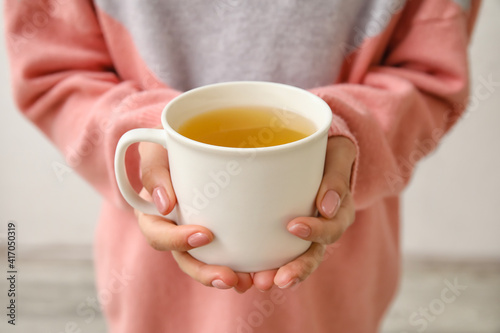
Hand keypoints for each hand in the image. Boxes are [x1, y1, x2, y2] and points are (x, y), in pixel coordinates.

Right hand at [135, 141, 252, 292]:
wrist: (194, 144)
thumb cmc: (170, 148)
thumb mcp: (156, 151)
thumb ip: (153, 170)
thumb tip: (164, 204)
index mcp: (155, 215)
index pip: (157, 235)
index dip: (176, 240)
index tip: (204, 235)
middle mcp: (175, 230)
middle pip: (186, 261)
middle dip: (207, 274)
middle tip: (231, 278)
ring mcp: (198, 235)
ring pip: (209, 264)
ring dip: (229, 277)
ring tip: (251, 282)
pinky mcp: (221, 234)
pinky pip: (230, 254)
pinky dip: (245, 264)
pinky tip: (263, 270)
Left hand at [252, 136, 355, 290]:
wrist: (320, 153)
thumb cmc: (329, 153)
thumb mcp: (338, 156)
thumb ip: (336, 178)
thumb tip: (327, 206)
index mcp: (338, 214)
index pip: (331, 229)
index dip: (315, 232)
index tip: (294, 226)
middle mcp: (321, 229)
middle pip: (311, 255)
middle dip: (296, 270)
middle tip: (279, 280)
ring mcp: (302, 234)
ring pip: (292, 260)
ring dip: (276, 274)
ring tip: (258, 283)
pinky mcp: (283, 233)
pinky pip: (274, 252)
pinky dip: (261, 265)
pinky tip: (244, 275)